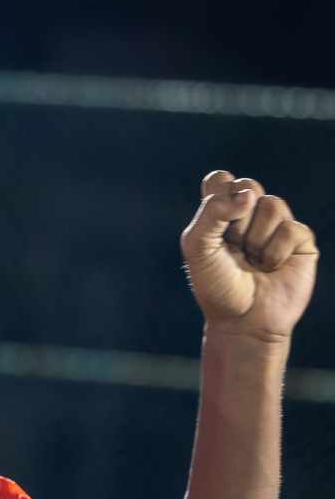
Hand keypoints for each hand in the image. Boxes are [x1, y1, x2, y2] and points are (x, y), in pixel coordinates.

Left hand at [181, 171, 318, 342]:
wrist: (242, 320)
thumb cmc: (215, 284)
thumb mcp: (198, 246)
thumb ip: (212, 211)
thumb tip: (248, 195)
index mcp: (221, 212)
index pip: (221, 178)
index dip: (219, 193)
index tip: (214, 222)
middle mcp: (249, 214)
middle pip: (248, 185)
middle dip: (236, 218)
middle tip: (232, 246)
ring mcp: (277, 226)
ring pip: (272, 205)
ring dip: (256, 238)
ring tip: (252, 260)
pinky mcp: (301, 241)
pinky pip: (292, 229)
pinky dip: (275, 252)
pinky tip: (271, 268)